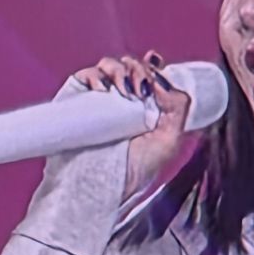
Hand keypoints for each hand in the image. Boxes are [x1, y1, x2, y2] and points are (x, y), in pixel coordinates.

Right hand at [66, 50, 201, 206]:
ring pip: (108, 67)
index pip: (149, 74)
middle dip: (139, 69)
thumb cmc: (132, 172)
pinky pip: (82, 77)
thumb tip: (162, 79)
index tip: (155, 71)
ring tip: (123, 89)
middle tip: (140, 88)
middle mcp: (120, 101)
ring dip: (119, 69)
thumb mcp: (170, 140)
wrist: (99, 188)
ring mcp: (96, 102)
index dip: (153, 66)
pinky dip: (93, 74)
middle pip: (130, 66)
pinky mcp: (75, 104)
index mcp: (144, 107)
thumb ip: (178, 107)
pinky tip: (101, 87)